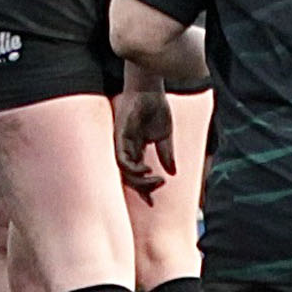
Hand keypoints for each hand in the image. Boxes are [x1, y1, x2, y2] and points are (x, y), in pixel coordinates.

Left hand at [116, 78, 176, 198]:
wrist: (150, 89)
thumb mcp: (165, 135)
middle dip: (144, 187)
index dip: (144, 189)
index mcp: (137, 149)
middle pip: (130, 177)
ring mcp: (122, 143)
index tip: (152, 202)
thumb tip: (172, 173)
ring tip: (155, 179)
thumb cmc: (156, 108)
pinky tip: (145, 170)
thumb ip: (166, 154)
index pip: (138, 175)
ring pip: (125, 171)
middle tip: (159, 186)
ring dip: (140, 180)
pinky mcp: (119, 136)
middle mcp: (127, 148)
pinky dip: (132, 168)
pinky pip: (121, 159)